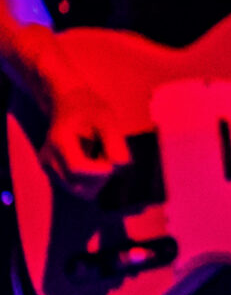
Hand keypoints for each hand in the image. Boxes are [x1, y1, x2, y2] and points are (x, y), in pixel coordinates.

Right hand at [37, 77, 132, 200]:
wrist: (70, 103)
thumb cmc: (91, 110)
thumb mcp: (107, 119)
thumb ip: (114, 142)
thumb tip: (118, 166)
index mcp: (59, 142)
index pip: (79, 170)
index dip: (101, 172)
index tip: (113, 162)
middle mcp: (49, 157)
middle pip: (79, 187)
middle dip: (100, 178)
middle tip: (107, 157)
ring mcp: (49, 167)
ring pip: (79, 190)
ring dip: (96, 181)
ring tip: (98, 158)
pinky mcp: (53, 172)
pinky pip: (77, 187)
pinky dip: (90, 181)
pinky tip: (92, 163)